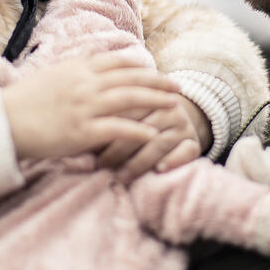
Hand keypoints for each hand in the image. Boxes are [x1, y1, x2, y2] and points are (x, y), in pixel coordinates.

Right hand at [2, 52, 180, 160]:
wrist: (2, 121)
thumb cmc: (25, 101)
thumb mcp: (52, 75)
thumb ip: (75, 70)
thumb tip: (92, 65)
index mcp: (78, 68)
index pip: (118, 62)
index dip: (141, 66)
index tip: (157, 71)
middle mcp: (85, 83)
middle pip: (131, 78)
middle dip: (157, 82)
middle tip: (178, 87)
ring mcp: (85, 106)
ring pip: (130, 99)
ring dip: (156, 100)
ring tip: (175, 106)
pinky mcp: (82, 131)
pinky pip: (117, 128)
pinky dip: (138, 130)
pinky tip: (154, 133)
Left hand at [96, 95, 211, 181]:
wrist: (172, 112)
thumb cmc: (135, 115)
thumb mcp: (121, 109)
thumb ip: (104, 116)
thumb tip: (76, 138)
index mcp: (146, 92)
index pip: (126, 111)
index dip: (106, 129)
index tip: (87, 149)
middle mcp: (166, 105)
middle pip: (141, 127)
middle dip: (119, 150)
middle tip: (101, 166)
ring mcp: (181, 122)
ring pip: (159, 142)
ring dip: (140, 161)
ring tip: (121, 177)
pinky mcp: (193, 140)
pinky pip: (187, 151)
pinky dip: (174, 160)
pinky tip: (160, 170)